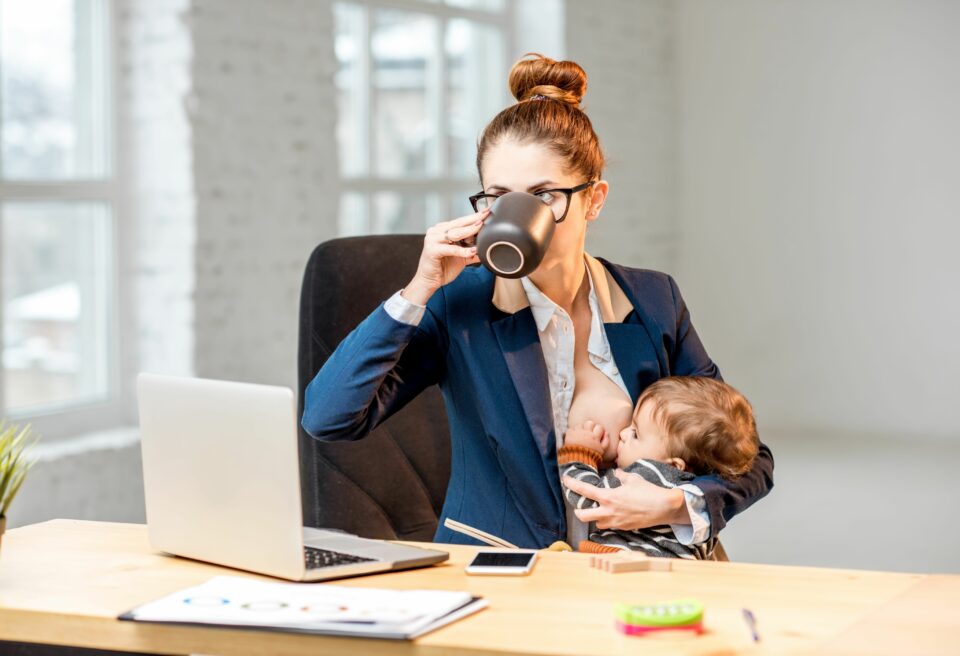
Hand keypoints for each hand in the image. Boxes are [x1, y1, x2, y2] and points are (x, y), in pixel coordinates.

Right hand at [402, 209, 489, 304]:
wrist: (429, 281)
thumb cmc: (442, 268)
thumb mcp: (462, 258)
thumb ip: (472, 252)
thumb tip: (487, 249)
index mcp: (442, 230)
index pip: (460, 221)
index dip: (474, 217)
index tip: (486, 213)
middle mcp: (436, 232)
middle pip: (458, 224)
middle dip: (473, 219)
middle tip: (485, 215)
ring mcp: (432, 239)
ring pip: (454, 233)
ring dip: (469, 231)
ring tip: (480, 228)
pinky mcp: (431, 250)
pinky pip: (450, 249)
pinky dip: (462, 250)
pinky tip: (472, 251)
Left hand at [562, 470, 688, 530]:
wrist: (664, 508)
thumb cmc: (648, 491)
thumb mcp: (633, 479)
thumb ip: (621, 477)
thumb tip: (616, 474)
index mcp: (608, 497)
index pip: (584, 491)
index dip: (572, 484)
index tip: (566, 480)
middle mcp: (609, 512)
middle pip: (583, 516)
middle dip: (578, 511)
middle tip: (580, 505)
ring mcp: (616, 522)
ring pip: (596, 523)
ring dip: (594, 517)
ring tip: (598, 509)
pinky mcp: (624, 528)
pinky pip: (609, 526)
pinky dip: (607, 521)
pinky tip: (613, 514)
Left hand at [563, 420, 608, 453]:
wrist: (578, 462)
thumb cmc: (591, 457)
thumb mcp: (602, 451)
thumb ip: (606, 441)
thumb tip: (607, 432)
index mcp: (595, 437)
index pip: (599, 427)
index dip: (599, 429)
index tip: (597, 433)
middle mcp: (586, 433)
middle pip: (590, 423)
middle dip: (590, 426)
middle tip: (589, 432)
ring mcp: (577, 433)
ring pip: (580, 425)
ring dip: (580, 429)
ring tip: (580, 435)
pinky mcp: (569, 435)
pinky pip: (571, 429)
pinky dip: (572, 432)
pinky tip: (574, 437)